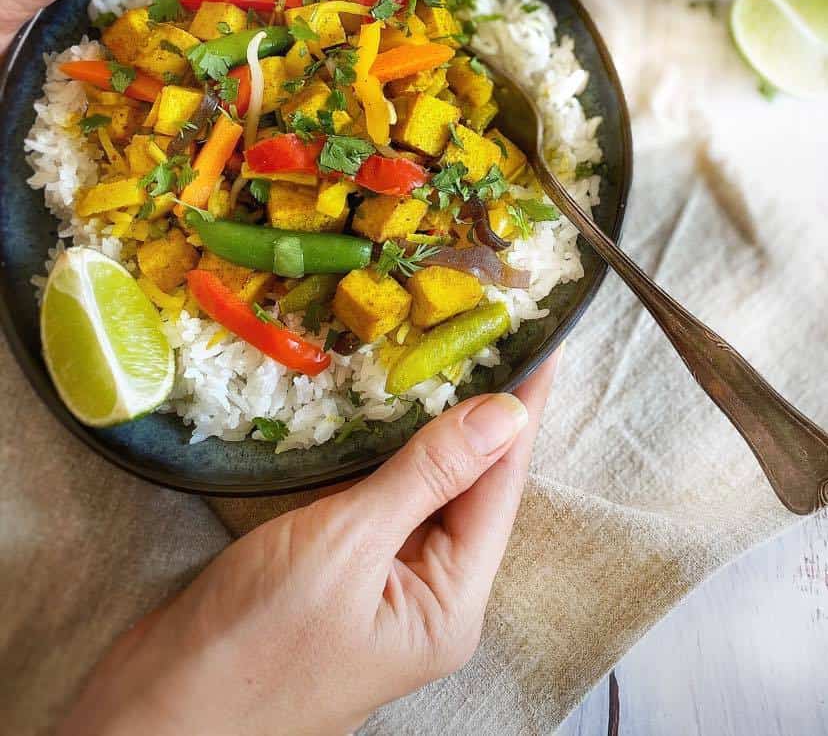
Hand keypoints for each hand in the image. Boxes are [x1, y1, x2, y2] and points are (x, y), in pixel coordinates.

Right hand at [62, 359, 557, 735]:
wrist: (161, 708)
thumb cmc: (255, 640)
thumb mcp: (348, 544)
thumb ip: (428, 475)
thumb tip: (505, 415)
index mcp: (450, 604)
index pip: (500, 486)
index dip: (521, 410)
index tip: (543, 344)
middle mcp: (430, 596)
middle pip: (469, 487)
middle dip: (480, 411)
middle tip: (487, 331)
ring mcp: (384, 587)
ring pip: (424, 490)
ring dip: (432, 427)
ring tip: (450, 352)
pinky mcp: (340, 574)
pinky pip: (382, 502)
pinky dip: (387, 454)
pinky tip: (387, 410)